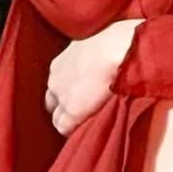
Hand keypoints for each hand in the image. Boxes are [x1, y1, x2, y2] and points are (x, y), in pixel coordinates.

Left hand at [45, 19, 143, 135]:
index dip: (69, 93)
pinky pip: (64, 129)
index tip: (83, 97)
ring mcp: (62, 96)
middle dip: (64, 108)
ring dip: (70, 121)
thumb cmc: (120, 40)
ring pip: (56, 117)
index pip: (57, 85)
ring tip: (89, 124)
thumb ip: (96, 54)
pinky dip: (74, 131)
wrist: (120, 47)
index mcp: (62, 62)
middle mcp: (56, 79)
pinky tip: (89, 131)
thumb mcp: (100, 43)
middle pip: (52, 101)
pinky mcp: (72, 111)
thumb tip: (109, 57)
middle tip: (84, 113)